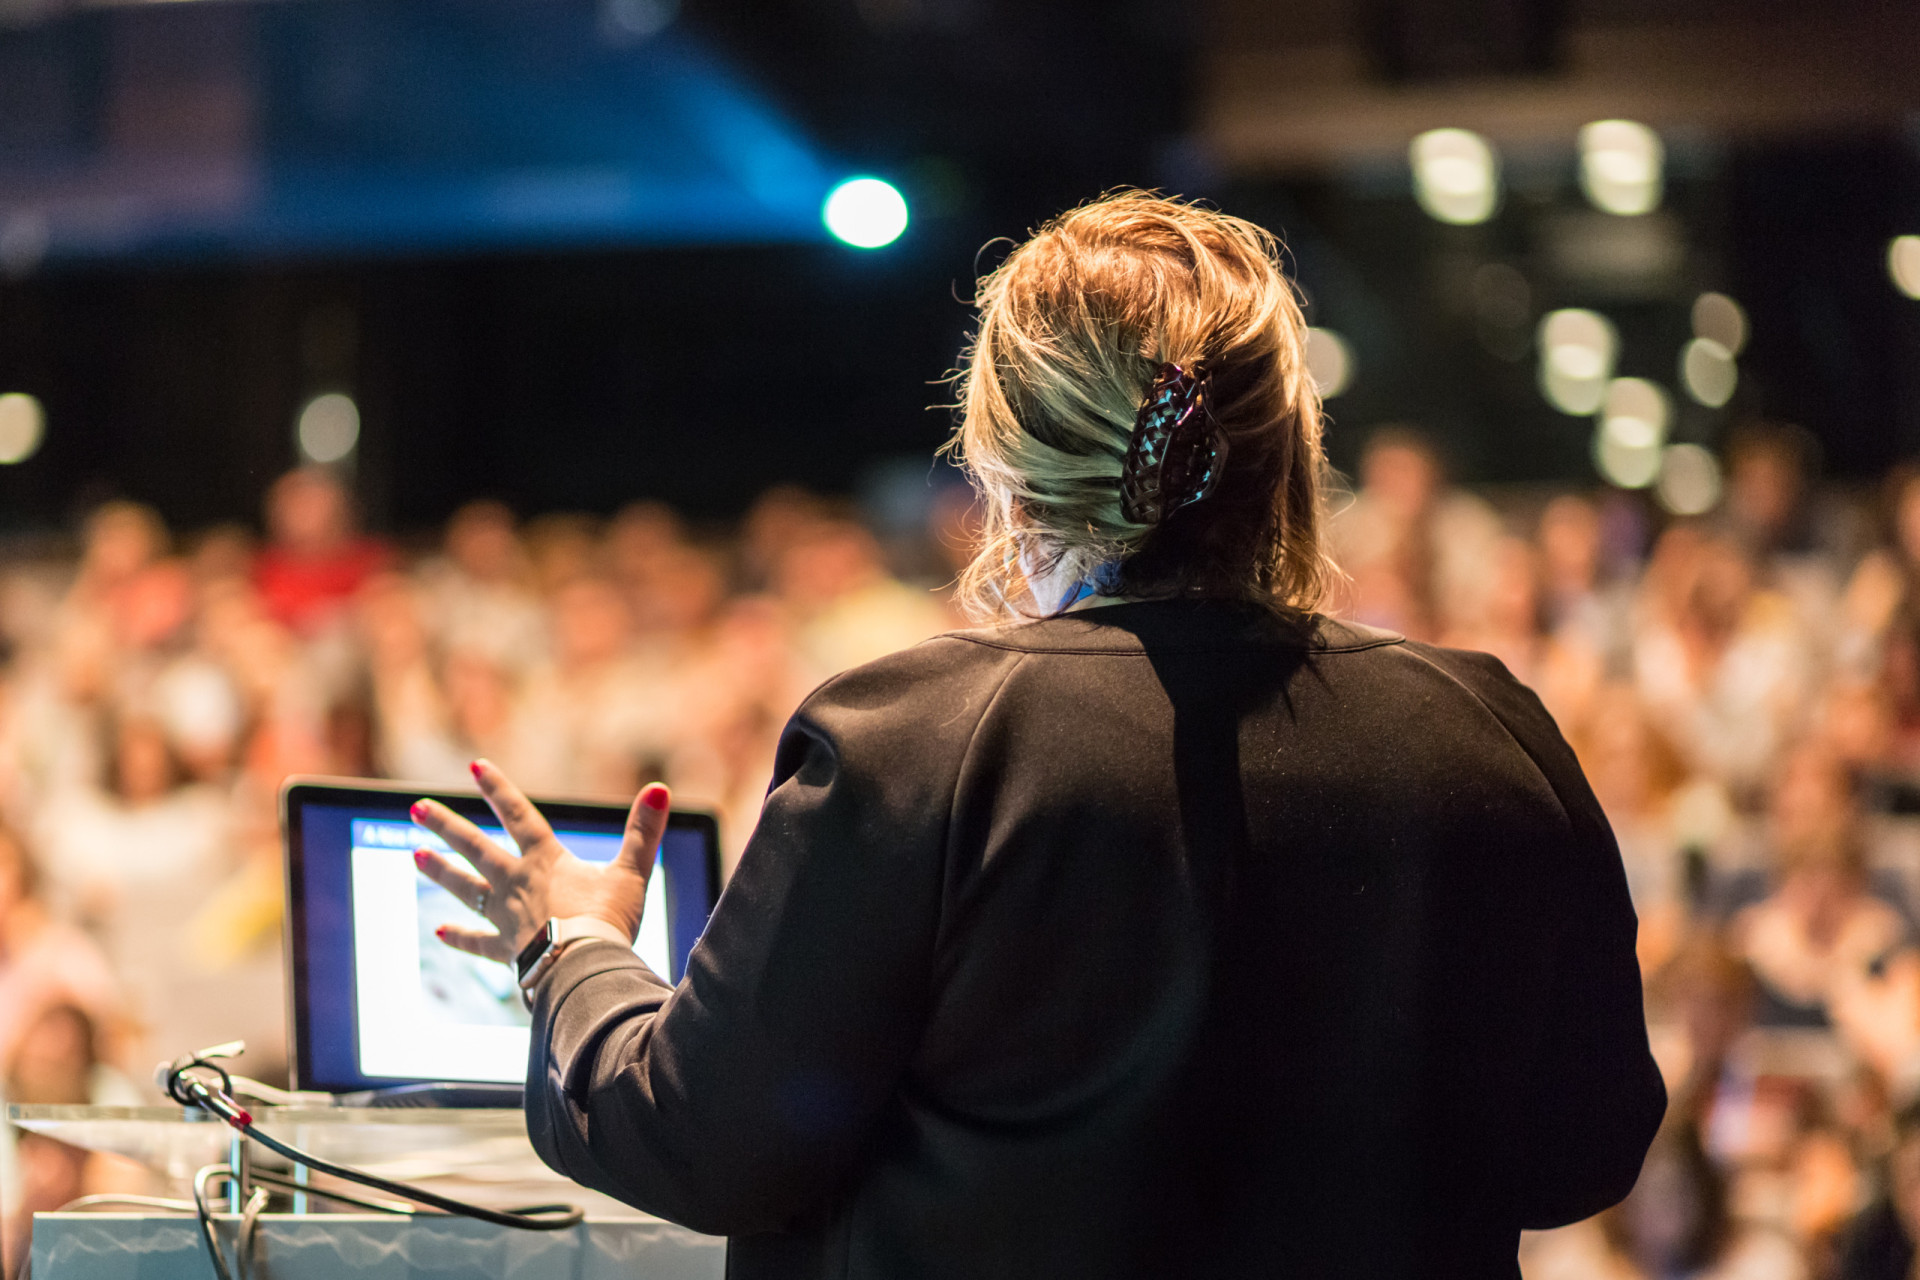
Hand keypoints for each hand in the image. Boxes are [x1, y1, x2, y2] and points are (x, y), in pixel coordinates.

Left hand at [410, 759, 671, 964]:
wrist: (583, 971)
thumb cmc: (608, 920)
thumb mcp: (631, 872)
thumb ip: (644, 831)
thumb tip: (660, 789)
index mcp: (545, 861)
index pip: (518, 815)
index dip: (498, 789)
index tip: (475, 766)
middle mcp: (517, 883)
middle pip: (475, 848)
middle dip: (446, 826)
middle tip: (417, 808)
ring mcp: (507, 918)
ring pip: (466, 890)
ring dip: (440, 872)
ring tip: (416, 856)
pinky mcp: (508, 951)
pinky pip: (479, 943)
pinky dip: (461, 938)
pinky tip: (440, 933)